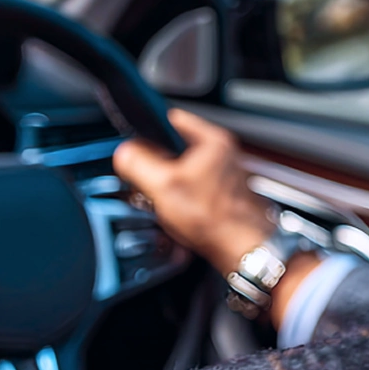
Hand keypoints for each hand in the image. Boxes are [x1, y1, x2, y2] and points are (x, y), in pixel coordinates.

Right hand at [113, 109, 319, 329]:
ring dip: (166, 182)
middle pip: (173, 146)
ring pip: (181, 169)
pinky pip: (191, 187)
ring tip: (160, 199)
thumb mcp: (163, 187)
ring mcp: (223, 174)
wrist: (244, 250)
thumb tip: (123, 152)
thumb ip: (138, 163)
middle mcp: (221, 153)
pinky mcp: (221, 195)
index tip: (133, 146)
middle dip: (154, 164)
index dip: (146, 131)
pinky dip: (179, 197)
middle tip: (144, 180)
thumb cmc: (215, 219)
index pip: (169, 119)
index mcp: (211, 140)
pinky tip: (174, 213)